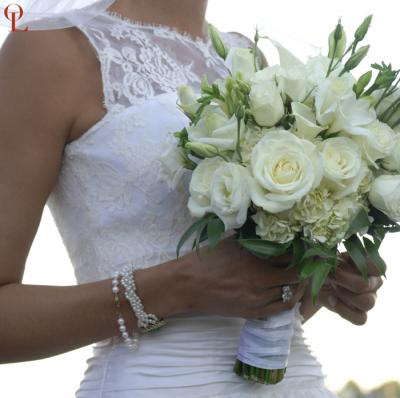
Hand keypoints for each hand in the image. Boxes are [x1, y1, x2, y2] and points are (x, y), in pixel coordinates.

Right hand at [180, 236, 305, 318]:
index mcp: (255, 260)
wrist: (187, 284)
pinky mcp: (252, 313)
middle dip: (304, 268)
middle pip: (295, 276)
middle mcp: (260, 281)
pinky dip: (289, 299)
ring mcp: (258, 299)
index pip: (290, 256)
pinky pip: (280, 308)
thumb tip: (270, 236)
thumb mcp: (230, 243)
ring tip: (300, 277)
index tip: (307, 249)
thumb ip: (252, 241)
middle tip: (307, 262)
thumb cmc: (206, 260)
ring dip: (298, 284)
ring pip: (290, 293)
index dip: (301, 253)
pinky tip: (289, 292)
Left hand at [318, 252, 383, 324]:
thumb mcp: (327, 258)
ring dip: (344, 295)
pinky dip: (343, 310)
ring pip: (367, 303)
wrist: (315, 281)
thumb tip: (334, 264)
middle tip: (332, 276)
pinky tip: (332, 299)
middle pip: (366, 285)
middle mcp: (374, 282)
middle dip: (344, 280)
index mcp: (369, 266)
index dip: (361, 265)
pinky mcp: (361, 313)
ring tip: (333, 288)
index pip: (378, 266)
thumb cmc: (324, 265)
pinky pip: (360, 318)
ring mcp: (370, 299)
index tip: (342, 261)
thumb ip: (333, 258)